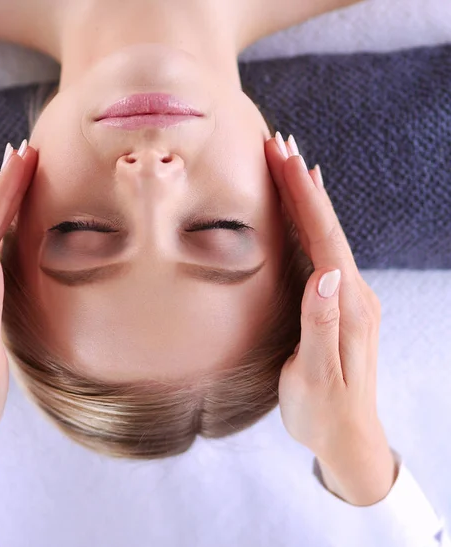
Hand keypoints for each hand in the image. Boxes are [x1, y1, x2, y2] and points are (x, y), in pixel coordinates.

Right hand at [265, 133, 396, 505]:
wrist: (348, 438)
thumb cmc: (324, 412)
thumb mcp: (317, 377)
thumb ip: (321, 325)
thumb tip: (324, 274)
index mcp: (348, 306)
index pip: (324, 238)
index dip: (304, 196)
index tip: (283, 157)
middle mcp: (354, 293)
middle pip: (328, 227)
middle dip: (303, 183)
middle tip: (280, 143)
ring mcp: (349, 297)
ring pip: (327, 235)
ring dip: (309, 197)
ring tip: (290, 163)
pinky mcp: (340, 304)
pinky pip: (326, 252)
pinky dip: (315, 223)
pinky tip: (310, 211)